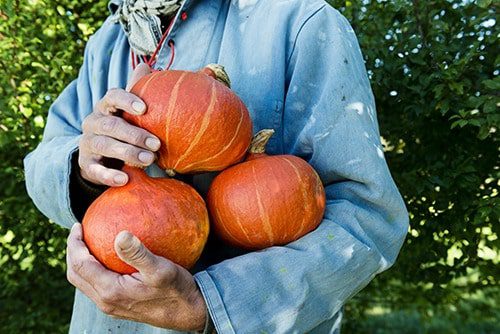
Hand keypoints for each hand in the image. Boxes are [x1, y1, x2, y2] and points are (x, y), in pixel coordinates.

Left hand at [66, 224, 206, 330]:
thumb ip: (138, 253)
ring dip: (81, 262)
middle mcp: (106, 301)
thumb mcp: (160, 269)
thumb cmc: (177, 290)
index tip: (78, 225)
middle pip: (76, 275)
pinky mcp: (120, 305)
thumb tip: (120, 234)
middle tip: (79, 232)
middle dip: (72, 252)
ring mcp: (112, 305)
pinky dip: (93, 269)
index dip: (74, 244)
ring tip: (88, 242)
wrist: (189, 313)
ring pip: (84, 282)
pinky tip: (108, 257)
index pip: (80, 264)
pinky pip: (97, 286)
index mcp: (111, 291)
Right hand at [79, 64, 160, 185]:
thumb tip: (148, 65)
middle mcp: (94, 122)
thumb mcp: (130, 112)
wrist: (100, 156)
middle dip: (134, 134)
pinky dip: (109, 175)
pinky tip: (124, 180)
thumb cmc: (123, 129)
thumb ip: (138, 90)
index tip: (144, 109)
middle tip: (157, 144)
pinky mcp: (87, 164)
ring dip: (128, 153)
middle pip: (111, 125)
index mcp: (106, 107)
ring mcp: (88, 143)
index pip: (112, 96)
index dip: (127, 100)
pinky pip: (96, 169)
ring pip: (104, 145)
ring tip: (148, 160)